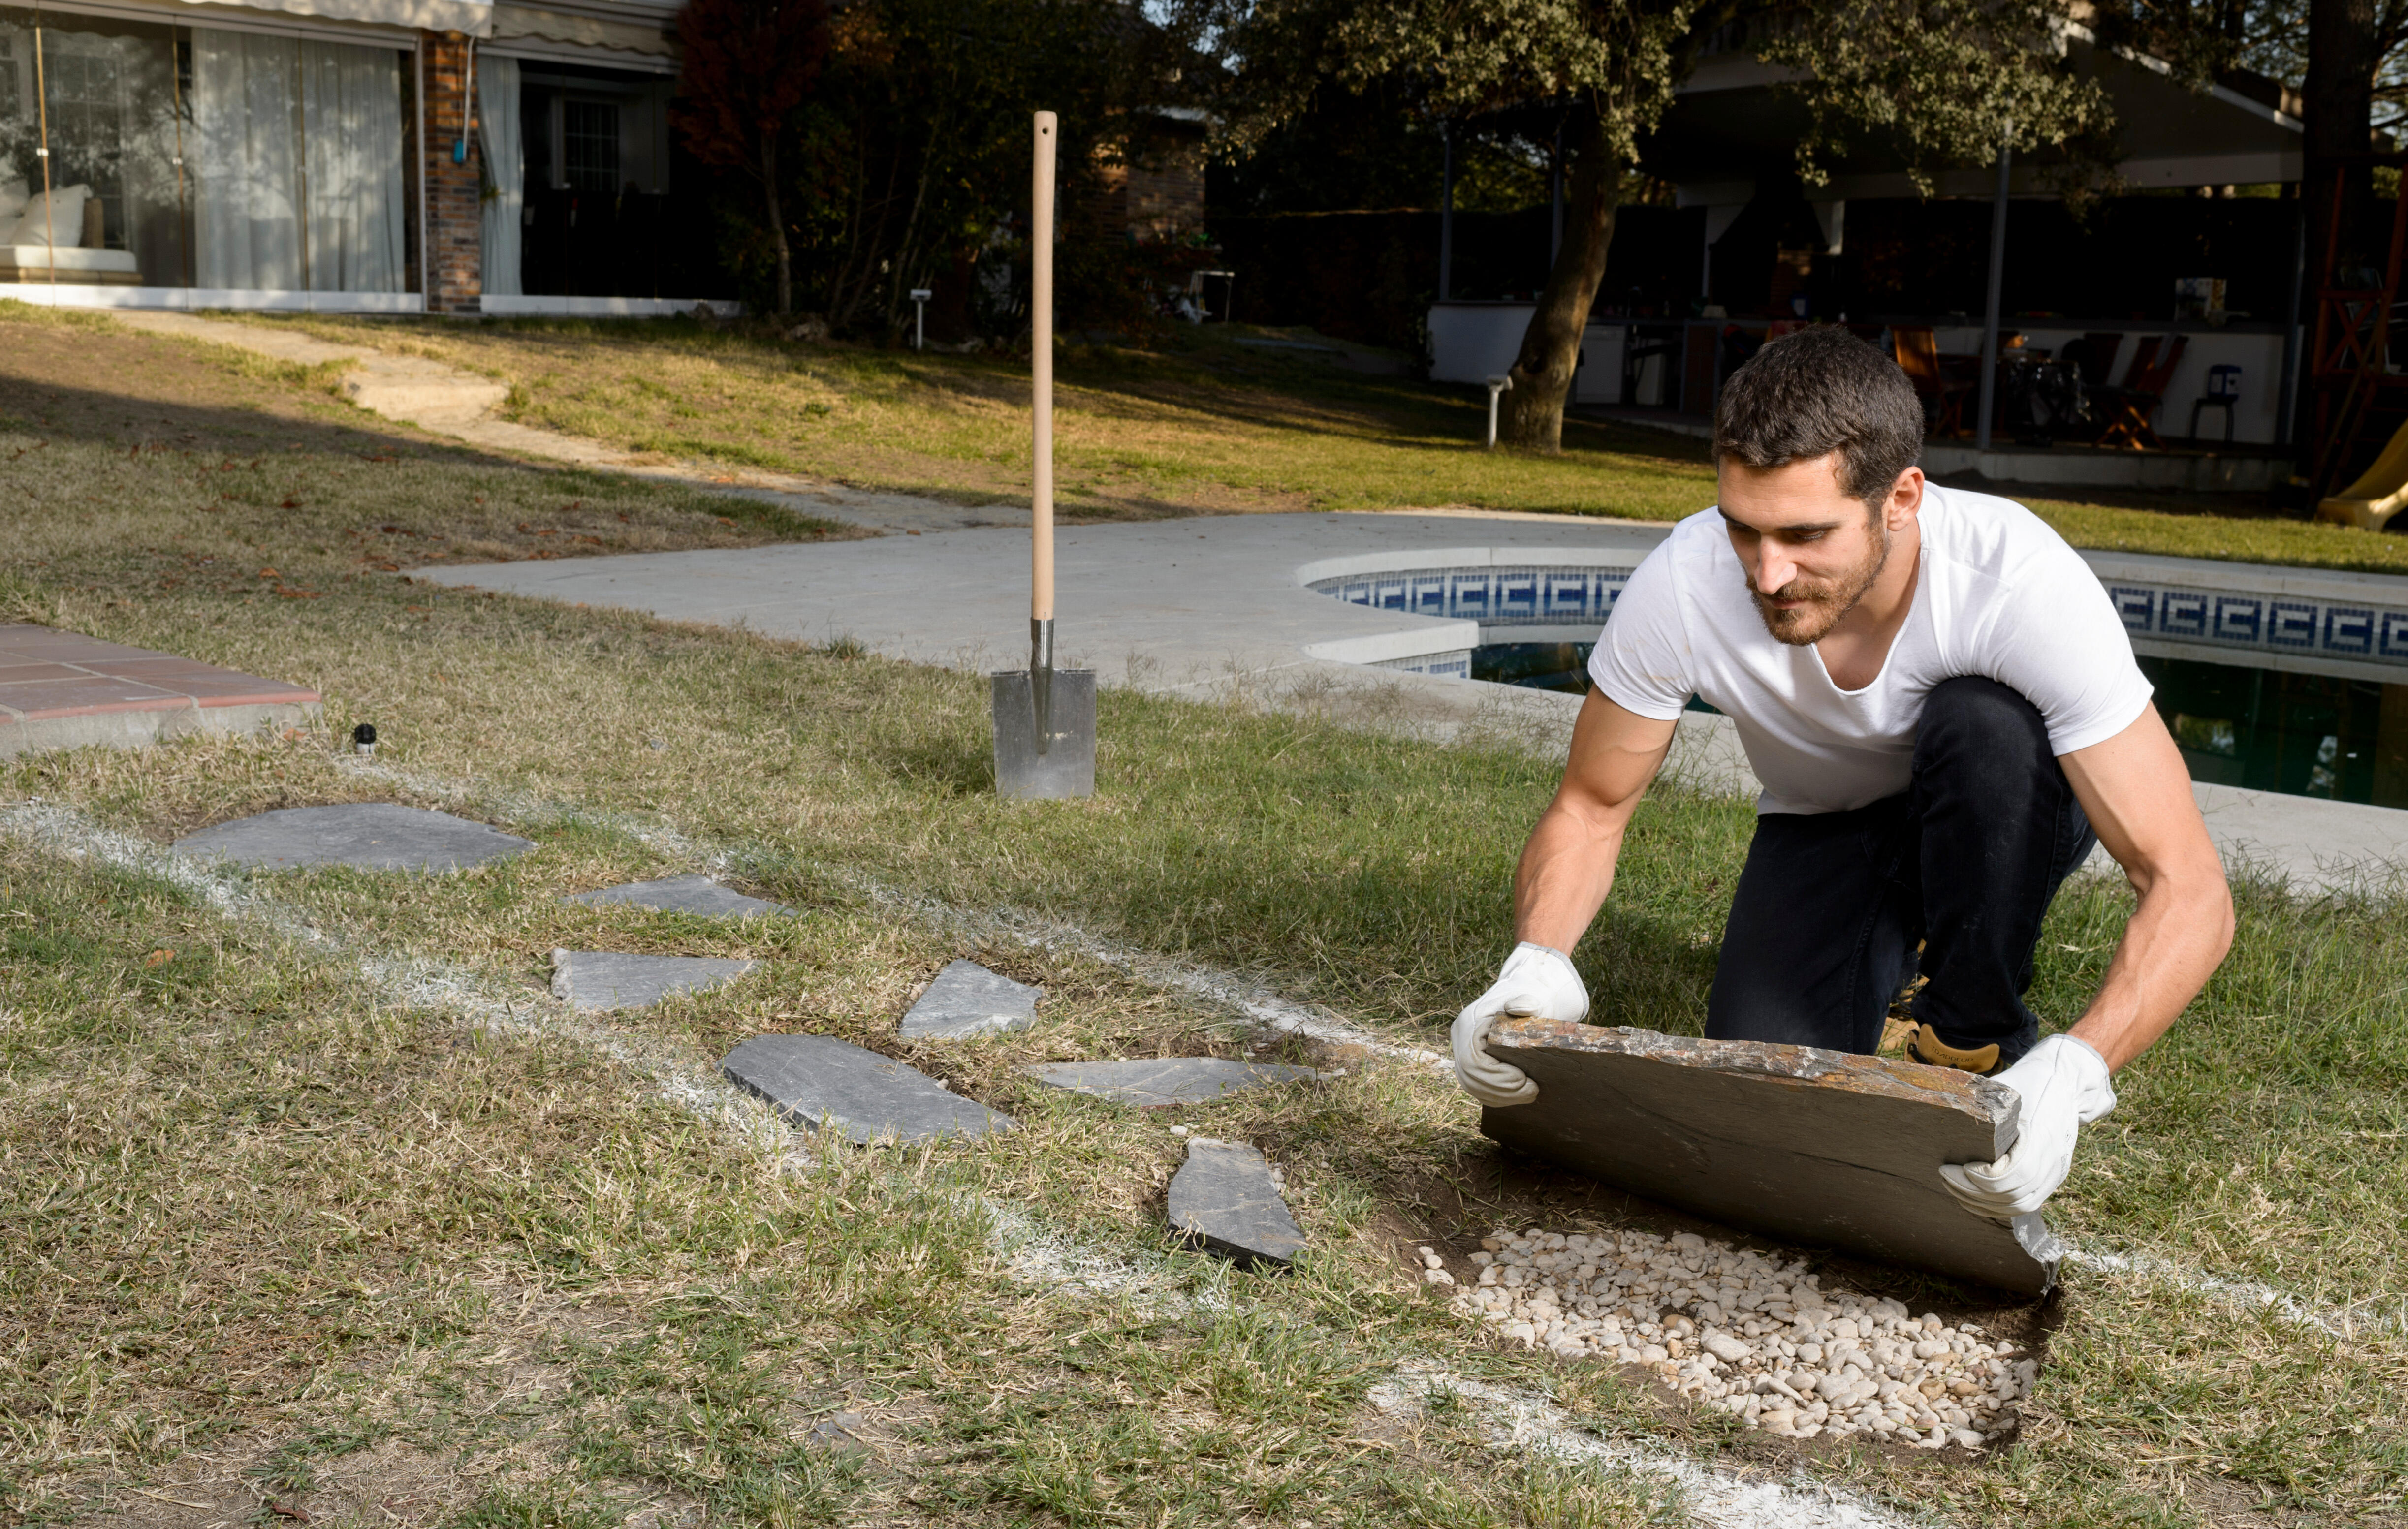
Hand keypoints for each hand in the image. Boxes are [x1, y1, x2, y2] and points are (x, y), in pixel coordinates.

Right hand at [1451, 943, 1588, 1107]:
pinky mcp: (1472, 1062)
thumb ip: (1526, 1001)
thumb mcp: (1532, 995)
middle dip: (1501, 1090)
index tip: (1524, 1079)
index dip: (1496, 1077)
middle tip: (1532, 1091)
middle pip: (1470, 1077)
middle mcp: (1460, 1038)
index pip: (1473, 1061)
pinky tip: (1518, 1095)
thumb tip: (1518, 1009)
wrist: (1527, 993)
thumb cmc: (1530, 995)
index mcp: (1470, 1022)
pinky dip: (1497, 1096)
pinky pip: (1478, 1087)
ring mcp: (1463, 1051)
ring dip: (1500, 1096)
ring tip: (1529, 1094)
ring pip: (1472, 1085)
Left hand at [1940, 1034, 2115, 1219]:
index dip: (1981, 1177)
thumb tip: (1942, 1103)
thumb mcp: (2009, 1086)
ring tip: (1953, 1185)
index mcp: (2043, 1137)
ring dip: (1981, 1202)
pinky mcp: (2051, 1179)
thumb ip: (1982, 1099)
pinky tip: (1972, 1196)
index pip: (2013, 1174)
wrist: (2069, 1086)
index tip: (1957, 1165)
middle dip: (1972, 1190)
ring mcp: (2054, 1173)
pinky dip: (1996, 1206)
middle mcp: (2053, 1161)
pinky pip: (2024, 1204)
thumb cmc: (2034, 1082)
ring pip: (2018, 1206)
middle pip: (2012, 1195)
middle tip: (1945, 1174)